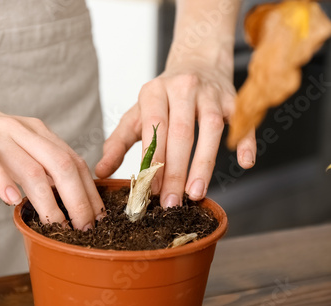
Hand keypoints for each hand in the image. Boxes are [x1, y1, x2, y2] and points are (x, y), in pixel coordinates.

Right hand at [0, 97, 104, 229]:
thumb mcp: (17, 147)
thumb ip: (39, 165)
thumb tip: (65, 196)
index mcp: (38, 133)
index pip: (74, 161)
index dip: (89, 191)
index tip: (99, 217)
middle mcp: (23, 131)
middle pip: (61, 165)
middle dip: (78, 199)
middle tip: (84, 228)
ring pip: (31, 168)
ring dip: (47, 200)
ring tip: (56, 226)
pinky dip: (3, 181)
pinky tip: (12, 201)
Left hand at [96, 51, 256, 206]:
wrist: (197, 62)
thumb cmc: (163, 96)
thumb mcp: (137, 114)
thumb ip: (118, 142)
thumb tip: (101, 172)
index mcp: (153, 92)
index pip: (153, 129)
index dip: (152, 161)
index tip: (150, 191)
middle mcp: (182, 88)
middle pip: (180, 133)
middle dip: (175, 172)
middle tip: (171, 202)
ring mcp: (211, 93)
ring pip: (210, 130)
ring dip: (203, 164)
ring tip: (196, 193)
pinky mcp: (234, 99)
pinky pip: (242, 121)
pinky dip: (245, 141)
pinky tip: (245, 163)